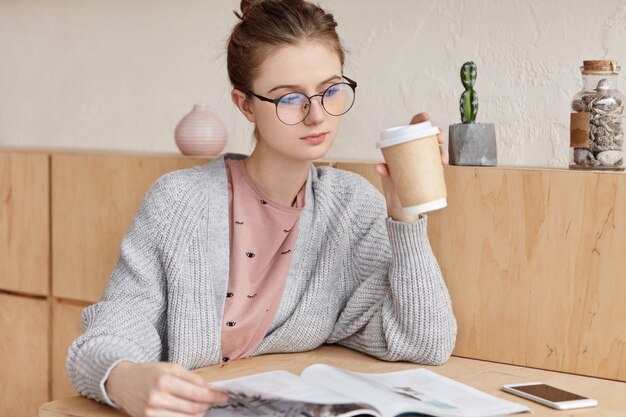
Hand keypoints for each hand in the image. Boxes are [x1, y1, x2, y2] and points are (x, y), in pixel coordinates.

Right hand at [106, 361, 227, 416]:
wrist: (122, 382)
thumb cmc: (148, 372)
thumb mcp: (170, 367)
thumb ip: (191, 377)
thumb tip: (210, 388)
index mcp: (164, 382)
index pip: (196, 393)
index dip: (213, 396)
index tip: (223, 395)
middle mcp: (157, 399)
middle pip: (193, 409)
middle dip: (209, 405)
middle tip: (216, 400)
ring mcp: (151, 413)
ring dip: (200, 413)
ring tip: (204, 405)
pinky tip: (191, 411)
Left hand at [376, 112, 447, 222]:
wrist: (401, 208)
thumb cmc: (393, 190)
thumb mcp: (388, 180)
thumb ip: (385, 172)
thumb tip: (380, 167)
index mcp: (403, 147)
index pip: (412, 129)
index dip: (420, 120)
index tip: (426, 118)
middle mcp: (414, 152)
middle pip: (428, 137)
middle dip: (437, 134)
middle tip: (439, 139)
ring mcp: (423, 161)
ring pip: (435, 149)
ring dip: (442, 148)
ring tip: (441, 157)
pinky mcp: (430, 170)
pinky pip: (438, 162)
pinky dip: (442, 159)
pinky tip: (444, 162)